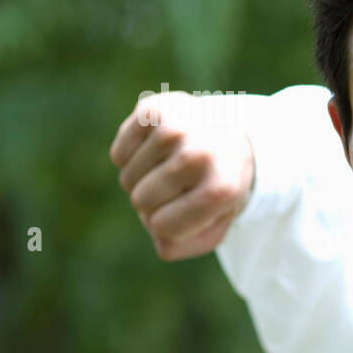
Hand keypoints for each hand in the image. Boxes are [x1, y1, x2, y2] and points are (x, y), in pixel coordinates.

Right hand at [109, 90, 254, 260]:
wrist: (233, 133)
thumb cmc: (220, 183)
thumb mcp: (217, 221)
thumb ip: (184, 243)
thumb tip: (158, 236)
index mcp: (221, 189)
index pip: (161, 226)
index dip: (168, 225)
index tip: (188, 209)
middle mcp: (199, 155)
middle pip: (140, 201)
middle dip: (155, 202)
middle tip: (182, 185)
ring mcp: (176, 128)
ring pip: (126, 178)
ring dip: (143, 179)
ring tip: (174, 166)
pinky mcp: (154, 109)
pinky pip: (118, 154)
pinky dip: (131, 157)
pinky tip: (159, 150)